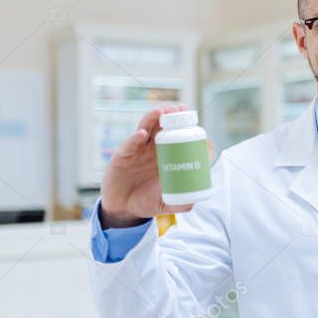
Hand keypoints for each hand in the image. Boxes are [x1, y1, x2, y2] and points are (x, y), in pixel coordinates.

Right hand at [99, 105, 213, 227]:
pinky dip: (135, 138)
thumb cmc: (146, 201)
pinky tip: (142, 134)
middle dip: (171, 116)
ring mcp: (137, 151)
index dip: (183, 126)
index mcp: (166, 156)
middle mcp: (152, 150)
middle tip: (179, 108)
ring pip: (145, 128)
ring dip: (153, 118)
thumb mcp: (166, 203)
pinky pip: (129, 144)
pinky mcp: (122, 156)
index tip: (193, 118)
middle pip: (162, 127)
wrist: (123, 209)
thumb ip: (180, 203)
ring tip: (162, 111)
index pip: (176, 136)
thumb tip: (195, 202)